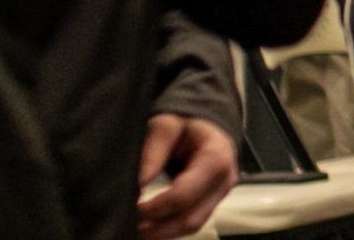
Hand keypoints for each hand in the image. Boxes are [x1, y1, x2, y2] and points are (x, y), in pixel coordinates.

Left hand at [137, 113, 237, 239]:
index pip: (183, 195)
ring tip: (137, 230)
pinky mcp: (212, 203)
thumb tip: (140, 182)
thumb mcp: (167, 125)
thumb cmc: (187, 124)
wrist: (205, 126)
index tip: (133, 208)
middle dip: (157, 228)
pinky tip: (150, 226)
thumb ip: (153, 150)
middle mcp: (224, 181)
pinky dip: (169, 228)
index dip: (155, 207)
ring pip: (191, 226)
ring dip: (162, 233)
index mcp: (216, 159)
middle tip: (130, 226)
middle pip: (190, 218)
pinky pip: (191, 222)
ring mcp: (220, 195)